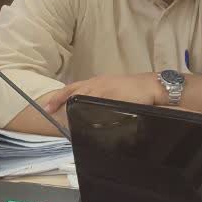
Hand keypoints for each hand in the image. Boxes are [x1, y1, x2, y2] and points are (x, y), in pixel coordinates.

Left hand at [44, 73, 164, 112]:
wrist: (153, 86)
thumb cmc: (135, 89)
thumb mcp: (114, 92)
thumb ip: (101, 99)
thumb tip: (89, 112)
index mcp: (97, 82)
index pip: (74, 88)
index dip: (59, 97)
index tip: (48, 107)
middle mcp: (99, 83)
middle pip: (75, 91)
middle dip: (61, 101)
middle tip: (49, 111)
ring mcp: (107, 89)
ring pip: (85, 97)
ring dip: (75, 107)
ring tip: (66, 119)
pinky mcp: (115, 97)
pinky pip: (100, 106)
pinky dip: (92, 112)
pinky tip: (87, 119)